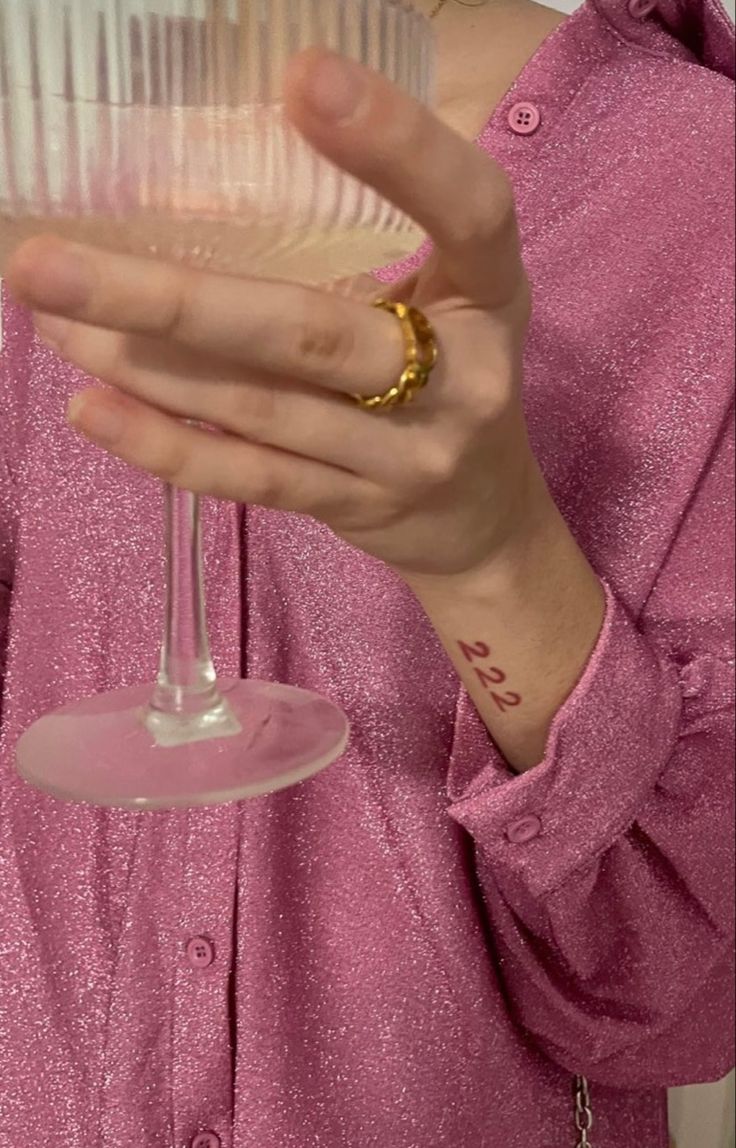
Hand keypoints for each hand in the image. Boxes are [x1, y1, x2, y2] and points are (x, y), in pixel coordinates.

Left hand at [6, 47, 543, 583]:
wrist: (485, 521)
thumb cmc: (452, 379)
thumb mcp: (448, 297)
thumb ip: (366, 248)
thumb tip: (198, 185)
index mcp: (490, 295)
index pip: (469, 211)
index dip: (399, 148)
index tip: (302, 78)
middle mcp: (462, 379)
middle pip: (312, 335)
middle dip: (173, 298)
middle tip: (47, 264)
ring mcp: (409, 456)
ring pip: (262, 408)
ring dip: (146, 366)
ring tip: (52, 318)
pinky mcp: (359, 510)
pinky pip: (253, 481)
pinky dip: (168, 447)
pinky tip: (94, 410)